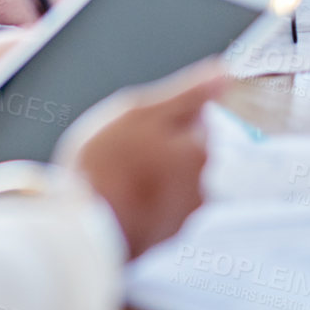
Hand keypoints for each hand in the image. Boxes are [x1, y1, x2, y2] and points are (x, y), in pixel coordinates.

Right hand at [58, 61, 225, 258]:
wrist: (85, 228)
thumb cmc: (108, 163)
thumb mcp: (141, 111)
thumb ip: (186, 93)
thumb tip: (224, 73)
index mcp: (199, 149)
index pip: (196, 117)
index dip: (164, 114)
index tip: (136, 121)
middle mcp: (202, 185)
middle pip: (186, 150)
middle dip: (160, 145)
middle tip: (121, 145)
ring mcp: (184, 215)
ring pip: (173, 179)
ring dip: (153, 173)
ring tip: (117, 173)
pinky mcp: (166, 236)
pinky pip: (160, 205)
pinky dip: (145, 198)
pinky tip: (119, 196)